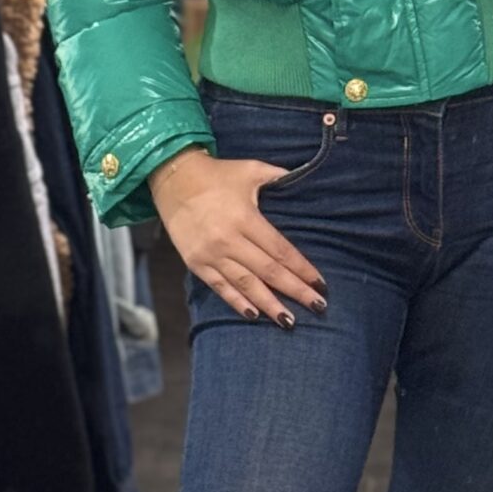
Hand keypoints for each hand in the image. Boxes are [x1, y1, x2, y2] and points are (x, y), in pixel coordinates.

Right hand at [146, 147, 328, 325]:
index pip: (280, 250)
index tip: (320, 283)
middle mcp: (228, 240)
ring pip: (245, 285)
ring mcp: (211, 255)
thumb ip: (279, 176)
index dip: (302, 269)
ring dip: (269, 305)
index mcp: (245, 218)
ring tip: (289, 321)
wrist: (172, 179)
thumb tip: (307, 177)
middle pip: (268, 271)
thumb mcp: (251, 169)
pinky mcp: (196, 263)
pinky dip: (237, 303)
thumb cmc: (217, 174)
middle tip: (318, 306)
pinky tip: (254, 316)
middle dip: (295, 291)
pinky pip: (220, 288)